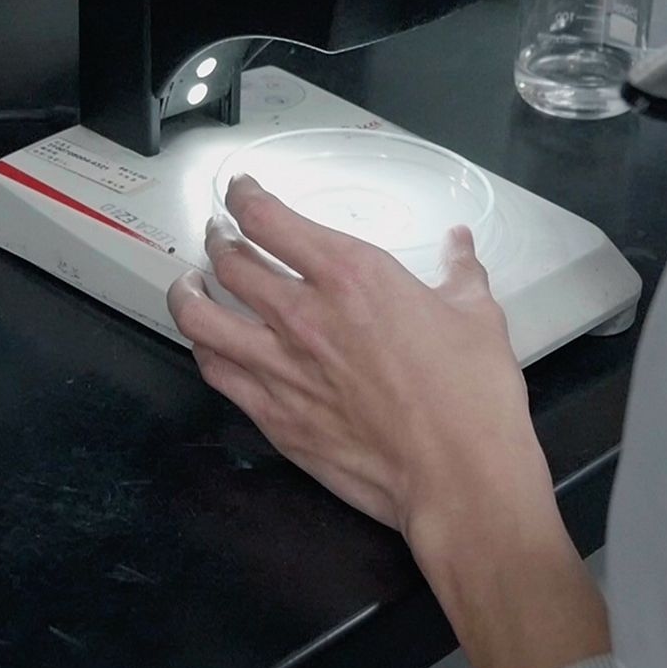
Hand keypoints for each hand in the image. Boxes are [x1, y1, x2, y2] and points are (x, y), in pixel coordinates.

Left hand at [166, 175, 553, 537]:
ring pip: (202, 317)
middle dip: (218, 238)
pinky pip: (216, 372)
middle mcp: (304, 314)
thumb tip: (460, 245)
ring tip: (190, 284)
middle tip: (219, 234)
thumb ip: (460, 272)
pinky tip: (207, 345)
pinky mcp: (273, 415)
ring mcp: (280, 367)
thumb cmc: (471, 397)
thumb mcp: (477, 316)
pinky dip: (203, 350)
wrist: (457, 475)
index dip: (244, 197)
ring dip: (189, 292)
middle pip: (229, 260)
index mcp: (352, 275)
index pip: (268, 219)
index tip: (240, 191)